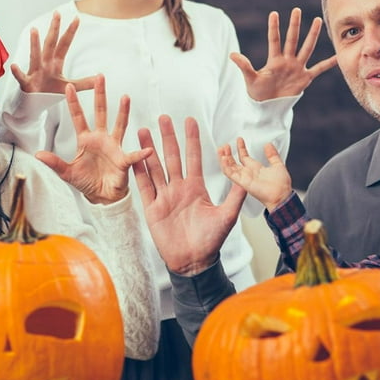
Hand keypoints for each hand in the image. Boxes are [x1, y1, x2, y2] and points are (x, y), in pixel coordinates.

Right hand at [10, 11, 96, 93]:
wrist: (34, 105)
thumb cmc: (49, 93)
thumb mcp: (69, 87)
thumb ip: (84, 82)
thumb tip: (100, 78)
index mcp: (55, 63)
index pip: (64, 44)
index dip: (70, 32)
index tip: (77, 18)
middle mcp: (44, 64)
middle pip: (50, 44)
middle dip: (54, 29)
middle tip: (57, 14)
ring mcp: (35, 72)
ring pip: (35, 56)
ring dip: (35, 44)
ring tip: (34, 30)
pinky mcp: (27, 84)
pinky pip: (21, 77)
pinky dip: (17, 72)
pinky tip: (14, 66)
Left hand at [36, 75, 151, 203]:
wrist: (102, 196)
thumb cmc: (86, 182)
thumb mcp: (67, 172)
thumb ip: (54, 162)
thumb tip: (38, 154)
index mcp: (86, 140)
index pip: (78, 117)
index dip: (73, 103)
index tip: (68, 86)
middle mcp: (101, 138)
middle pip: (100, 113)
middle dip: (100, 95)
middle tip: (100, 77)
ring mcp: (114, 147)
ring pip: (119, 125)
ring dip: (122, 112)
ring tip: (125, 97)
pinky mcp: (123, 160)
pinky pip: (133, 156)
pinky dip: (140, 153)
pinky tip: (147, 149)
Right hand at [133, 115, 245, 275]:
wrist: (194, 262)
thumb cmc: (211, 241)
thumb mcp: (227, 215)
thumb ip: (235, 195)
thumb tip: (245, 176)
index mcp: (196, 187)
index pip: (193, 157)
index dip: (191, 139)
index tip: (190, 120)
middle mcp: (179, 188)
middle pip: (171, 157)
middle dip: (168, 137)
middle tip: (164, 117)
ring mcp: (164, 197)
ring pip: (155, 168)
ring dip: (149, 149)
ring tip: (143, 130)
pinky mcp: (152, 208)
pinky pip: (144, 187)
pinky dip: (139, 172)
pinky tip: (134, 157)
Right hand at [218, 140, 291, 211]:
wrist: (281, 195)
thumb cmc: (281, 186)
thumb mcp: (278, 165)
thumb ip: (272, 154)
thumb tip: (268, 145)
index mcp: (256, 168)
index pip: (244, 156)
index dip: (241, 147)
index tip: (239, 140)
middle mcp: (248, 173)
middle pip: (233, 162)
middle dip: (228, 153)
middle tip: (225, 145)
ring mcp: (244, 177)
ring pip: (229, 167)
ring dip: (224, 158)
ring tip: (222, 149)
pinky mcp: (242, 182)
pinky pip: (230, 174)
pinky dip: (226, 166)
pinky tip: (224, 158)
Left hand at [231, 7, 336, 100]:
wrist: (268, 108)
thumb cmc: (257, 93)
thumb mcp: (250, 79)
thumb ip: (244, 66)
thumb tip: (231, 54)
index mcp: (274, 60)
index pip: (274, 40)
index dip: (274, 28)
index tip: (274, 14)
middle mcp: (287, 61)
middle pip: (292, 40)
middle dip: (294, 25)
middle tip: (296, 10)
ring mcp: (297, 68)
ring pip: (306, 48)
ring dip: (312, 35)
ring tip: (317, 20)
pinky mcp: (304, 78)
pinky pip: (319, 69)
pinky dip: (328, 63)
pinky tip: (338, 56)